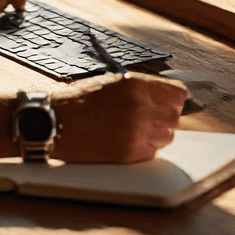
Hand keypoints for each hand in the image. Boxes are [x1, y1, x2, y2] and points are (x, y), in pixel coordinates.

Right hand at [52, 73, 186, 163]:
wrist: (57, 122)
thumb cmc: (81, 100)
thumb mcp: (113, 82)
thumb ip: (141, 87)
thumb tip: (164, 95)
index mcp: (137, 86)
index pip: (177, 93)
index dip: (174, 98)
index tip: (171, 101)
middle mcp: (140, 108)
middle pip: (175, 116)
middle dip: (166, 116)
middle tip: (153, 116)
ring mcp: (136, 132)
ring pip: (167, 136)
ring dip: (156, 133)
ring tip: (136, 128)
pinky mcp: (130, 153)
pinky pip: (152, 151)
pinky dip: (145, 147)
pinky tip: (127, 139)